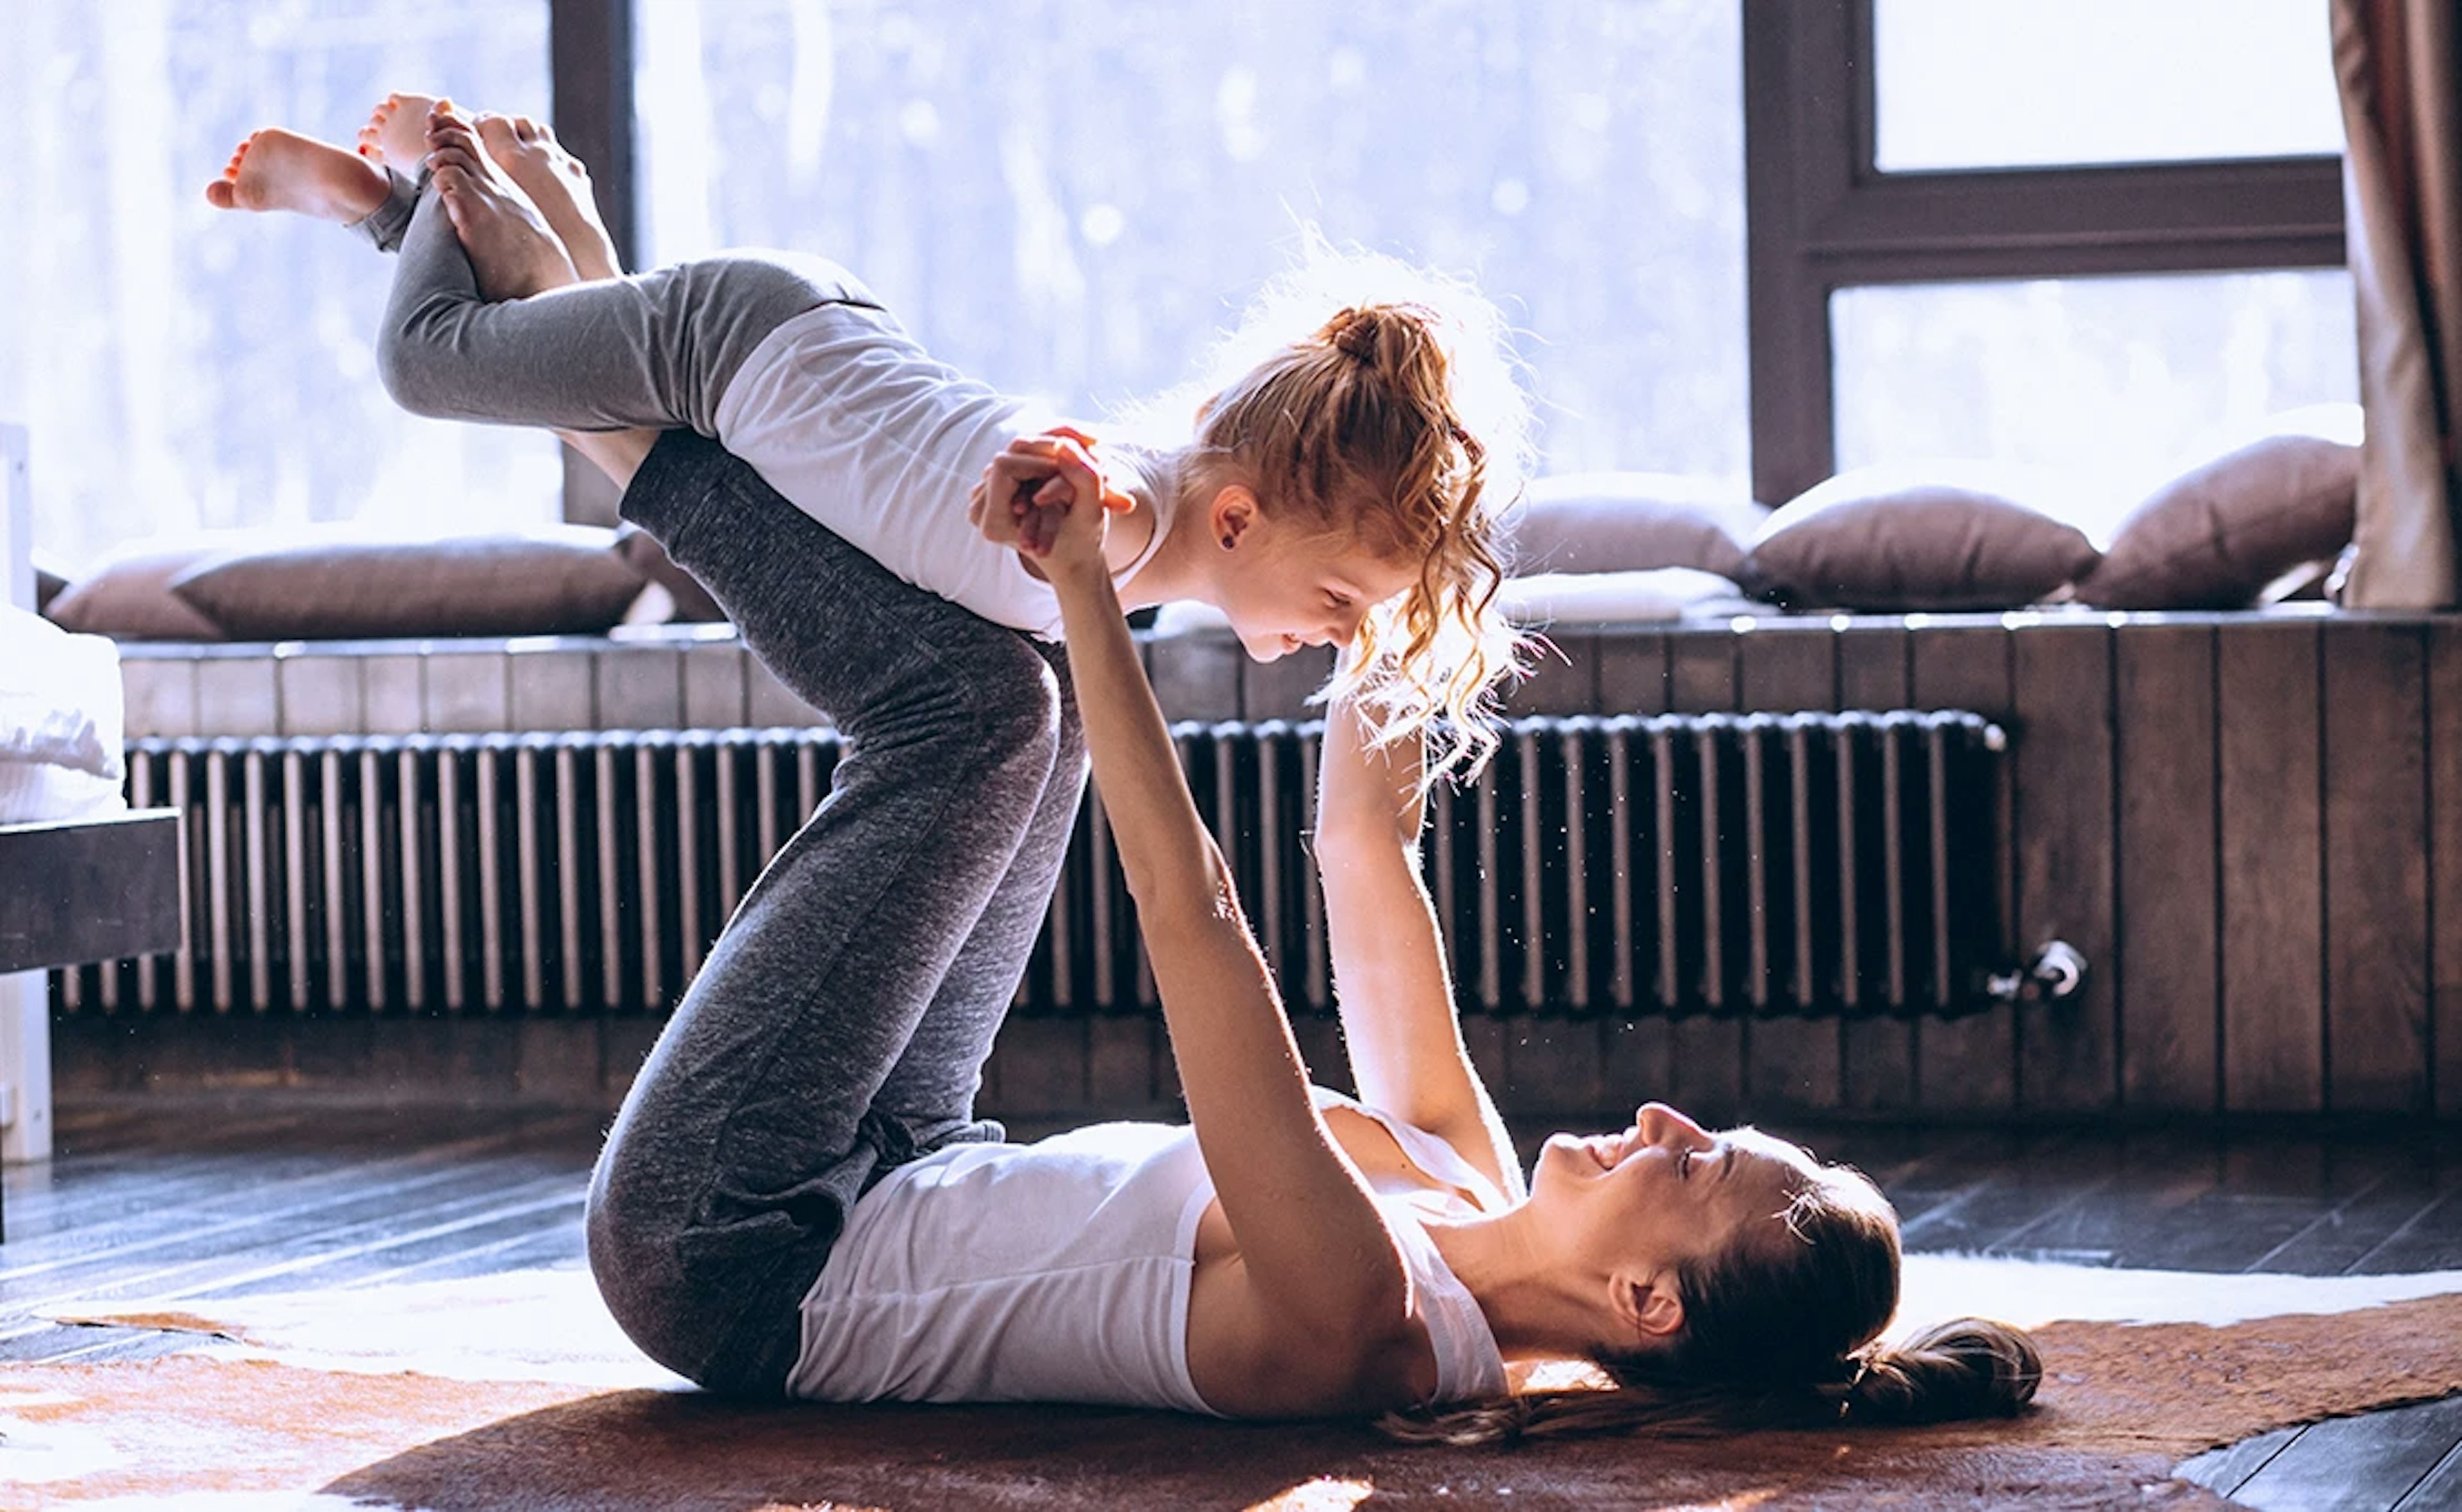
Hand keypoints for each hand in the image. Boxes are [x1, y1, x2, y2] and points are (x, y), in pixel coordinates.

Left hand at [968, 427, 1132, 577]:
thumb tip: (1065, 444)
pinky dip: (1037, 456)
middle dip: (1043, 452)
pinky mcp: (989, 488)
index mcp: (994, 523)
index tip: (1067, 466)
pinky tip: (1058, 463)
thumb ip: (1082, 479)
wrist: (1070, 559)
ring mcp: (981, 498)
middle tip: (1074, 455)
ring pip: (1010, 454)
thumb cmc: (1081, 542)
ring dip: (1043, 453)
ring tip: (1069, 461)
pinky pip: (1011, 458)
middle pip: (1006, 456)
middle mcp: (979, 510)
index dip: (1039, 459)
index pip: (1005, 466)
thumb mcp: (1091, 513)